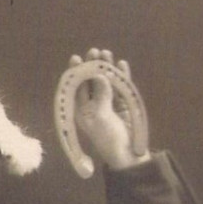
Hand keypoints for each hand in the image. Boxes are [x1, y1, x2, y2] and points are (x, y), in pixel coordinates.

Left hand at [71, 48, 150, 169]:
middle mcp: (92, 105)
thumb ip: (100, 96)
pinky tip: (121, 64)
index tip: (75, 59)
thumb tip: (101, 76)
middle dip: (91, 66)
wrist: (127, 152)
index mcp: (80, 111)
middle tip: (93, 51)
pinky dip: (121, 75)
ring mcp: (107, 103)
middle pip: (90, 81)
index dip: (75, 73)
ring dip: (106, 67)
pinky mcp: (122, 103)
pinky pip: (120, 86)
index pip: (75, 88)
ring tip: (106, 53)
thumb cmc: (108, 138)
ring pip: (105, 81)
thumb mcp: (100, 117)